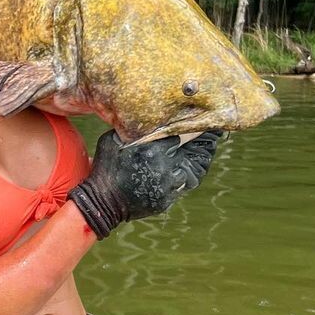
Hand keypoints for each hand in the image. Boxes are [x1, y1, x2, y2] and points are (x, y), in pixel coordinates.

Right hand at [68, 129, 221, 238]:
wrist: (101, 202)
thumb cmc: (106, 166)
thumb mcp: (114, 140)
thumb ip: (134, 127)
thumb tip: (151, 112)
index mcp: (151, 150)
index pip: (184, 134)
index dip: (194, 126)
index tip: (204, 118)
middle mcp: (163, 168)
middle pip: (191, 150)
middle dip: (200, 141)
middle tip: (212, 130)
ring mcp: (166, 187)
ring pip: (190, 169)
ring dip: (194, 159)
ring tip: (199, 148)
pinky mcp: (167, 200)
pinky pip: (181, 185)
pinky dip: (182, 175)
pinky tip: (179, 168)